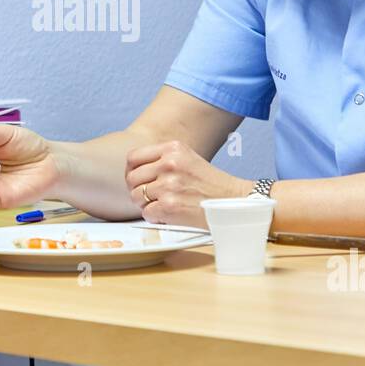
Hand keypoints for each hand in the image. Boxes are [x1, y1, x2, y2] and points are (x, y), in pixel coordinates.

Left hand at [124, 139, 251, 226]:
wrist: (233, 202)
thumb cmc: (210, 184)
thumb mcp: (187, 159)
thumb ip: (162, 159)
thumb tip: (133, 170)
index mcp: (172, 148)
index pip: (133, 157)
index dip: (132, 171)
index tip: (138, 180)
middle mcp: (169, 164)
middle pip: (131, 179)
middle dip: (138, 190)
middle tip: (151, 196)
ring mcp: (169, 185)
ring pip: (137, 197)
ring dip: (146, 205)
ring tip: (163, 205)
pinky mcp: (170, 206)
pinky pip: (146, 213)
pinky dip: (155, 217)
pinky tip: (169, 214)